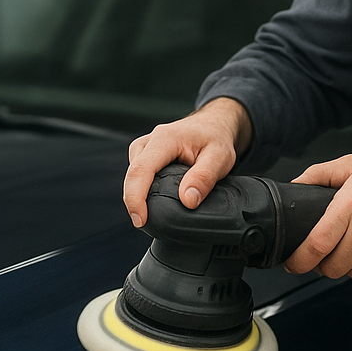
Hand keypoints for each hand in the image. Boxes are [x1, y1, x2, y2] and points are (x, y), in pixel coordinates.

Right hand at [123, 97, 252, 226]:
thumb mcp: (220, 157)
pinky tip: (155, 201)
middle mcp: (148, 142)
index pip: (140, 171)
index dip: (135, 198)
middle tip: (148, 225)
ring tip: (155, 214)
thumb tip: (187, 201)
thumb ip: (204, 178)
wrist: (212, 125)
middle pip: (132, 177)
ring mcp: (143, 149)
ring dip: (139, 197)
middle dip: (135, 203)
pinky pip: (137, 177)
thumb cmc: (215, 138)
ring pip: (132, 178)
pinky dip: (143, 191)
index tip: (140, 220)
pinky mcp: (143, 156)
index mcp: (164, 139)